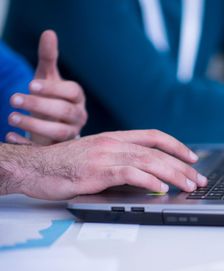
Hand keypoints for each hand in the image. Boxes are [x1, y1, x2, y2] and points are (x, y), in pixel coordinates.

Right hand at [2, 130, 207, 199]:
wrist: (31, 167)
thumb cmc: (63, 165)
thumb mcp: (96, 158)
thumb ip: (120, 162)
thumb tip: (147, 177)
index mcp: (115, 138)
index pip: (154, 136)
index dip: (177, 146)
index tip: (193, 158)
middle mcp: (113, 143)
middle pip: (157, 151)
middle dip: (182, 166)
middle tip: (199, 179)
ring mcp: (105, 155)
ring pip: (149, 161)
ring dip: (173, 174)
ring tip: (189, 185)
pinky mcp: (96, 171)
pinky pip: (129, 173)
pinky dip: (148, 180)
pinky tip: (161, 188)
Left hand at [7, 30, 86, 145]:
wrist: (53, 125)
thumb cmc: (50, 98)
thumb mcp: (48, 78)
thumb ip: (49, 57)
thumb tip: (48, 33)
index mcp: (77, 98)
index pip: (72, 92)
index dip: (53, 89)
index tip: (30, 85)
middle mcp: (78, 117)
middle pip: (65, 112)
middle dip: (39, 106)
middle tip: (13, 99)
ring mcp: (70, 135)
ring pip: (59, 133)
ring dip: (34, 126)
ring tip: (11, 118)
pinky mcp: (58, 149)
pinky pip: (46, 149)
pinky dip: (28, 144)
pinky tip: (10, 136)